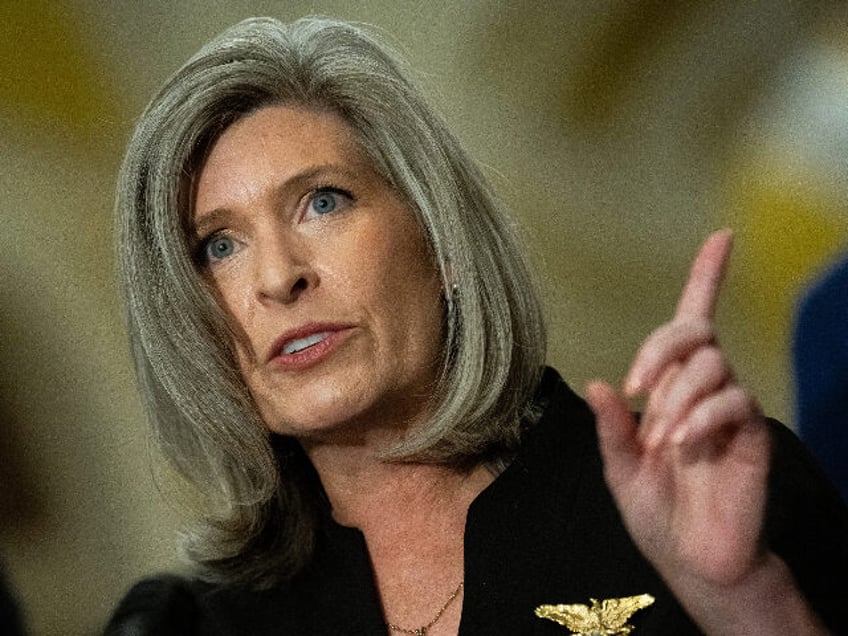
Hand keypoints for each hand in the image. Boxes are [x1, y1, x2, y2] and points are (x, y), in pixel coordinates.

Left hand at [585, 230, 769, 586]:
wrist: (691, 558)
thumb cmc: (657, 511)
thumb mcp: (621, 468)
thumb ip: (612, 428)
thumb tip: (599, 382)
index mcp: (671, 388)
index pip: (692, 321)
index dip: (707, 278)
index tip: (722, 238)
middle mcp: (704, 389)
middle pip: (695, 332)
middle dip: (661, 348)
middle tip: (636, 388)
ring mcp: (730, 410)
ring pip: (712, 367)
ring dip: (676, 399)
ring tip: (662, 442)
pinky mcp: (752, 435)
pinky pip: (734, 402)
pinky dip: (701, 418)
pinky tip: (684, 446)